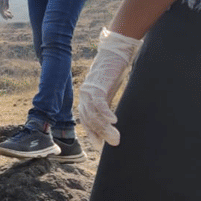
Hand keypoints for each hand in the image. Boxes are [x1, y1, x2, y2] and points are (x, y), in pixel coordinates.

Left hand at [77, 27, 141, 148]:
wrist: (114, 54)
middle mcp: (84, 95)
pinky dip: (106, 113)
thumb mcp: (108, 92)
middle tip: (114, 144)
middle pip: (89, 119)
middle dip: (101, 134)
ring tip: (116, 137)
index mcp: (86, 98)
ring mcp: (89, 90)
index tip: (99, 145)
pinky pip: (99, 103)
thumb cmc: (113, 73)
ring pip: (94, 114)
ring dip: (105, 127)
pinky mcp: (97, 85)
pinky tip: (114, 121)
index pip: (86, 120)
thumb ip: (106, 105)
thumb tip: (112, 122)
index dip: (92, 133)